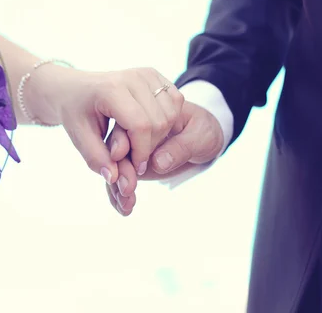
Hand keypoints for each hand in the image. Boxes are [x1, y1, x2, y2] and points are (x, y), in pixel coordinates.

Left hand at [26, 66, 183, 181]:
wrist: (76, 88)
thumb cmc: (76, 113)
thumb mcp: (79, 138)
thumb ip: (97, 159)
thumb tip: (114, 178)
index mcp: (111, 89)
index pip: (141, 125)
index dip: (141, 151)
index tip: (133, 167)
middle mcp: (132, 77)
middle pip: (159, 121)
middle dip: (150, 146)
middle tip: (135, 156)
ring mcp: (145, 73)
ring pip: (171, 112)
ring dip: (161, 135)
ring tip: (139, 142)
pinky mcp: (154, 74)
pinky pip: (175, 101)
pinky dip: (168, 119)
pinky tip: (149, 127)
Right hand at [106, 101, 224, 214]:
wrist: (205, 138)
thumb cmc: (204, 130)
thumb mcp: (200, 135)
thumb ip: (180, 147)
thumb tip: (158, 163)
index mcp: (148, 112)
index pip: (129, 126)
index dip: (124, 144)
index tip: (125, 162)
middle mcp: (135, 130)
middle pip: (116, 147)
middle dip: (119, 170)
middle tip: (127, 190)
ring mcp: (132, 148)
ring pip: (115, 166)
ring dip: (116, 187)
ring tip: (126, 206)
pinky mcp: (133, 164)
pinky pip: (122, 178)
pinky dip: (120, 194)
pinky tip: (124, 209)